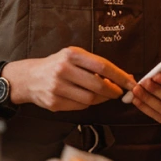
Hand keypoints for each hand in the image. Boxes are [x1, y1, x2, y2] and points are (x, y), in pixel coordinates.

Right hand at [1, 47, 135, 112]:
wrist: (29, 78)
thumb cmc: (57, 65)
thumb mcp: (74, 57)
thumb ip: (96, 65)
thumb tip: (125, 76)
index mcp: (71, 54)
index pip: (102, 66)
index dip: (120, 76)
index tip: (131, 82)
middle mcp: (63, 69)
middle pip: (98, 84)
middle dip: (113, 90)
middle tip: (119, 92)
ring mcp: (57, 87)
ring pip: (90, 98)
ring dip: (101, 98)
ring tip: (102, 94)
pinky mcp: (54, 102)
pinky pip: (80, 106)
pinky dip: (88, 103)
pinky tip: (85, 97)